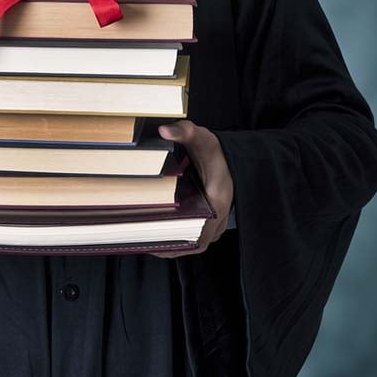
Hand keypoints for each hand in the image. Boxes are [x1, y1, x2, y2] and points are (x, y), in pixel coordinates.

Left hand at [152, 120, 233, 258]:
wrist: (233, 156)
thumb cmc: (218, 150)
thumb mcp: (201, 138)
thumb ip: (183, 131)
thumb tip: (163, 130)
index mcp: (218, 203)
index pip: (200, 237)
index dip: (179, 246)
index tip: (156, 245)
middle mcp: (219, 215)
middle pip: (194, 242)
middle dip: (170, 245)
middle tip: (143, 242)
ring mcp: (217, 218)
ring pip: (196, 239)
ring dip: (175, 242)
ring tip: (147, 239)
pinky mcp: (211, 216)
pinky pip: (196, 233)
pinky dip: (181, 235)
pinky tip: (160, 230)